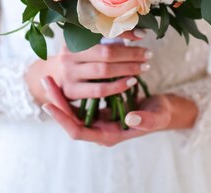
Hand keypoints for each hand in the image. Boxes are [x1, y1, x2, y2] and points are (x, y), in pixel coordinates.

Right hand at [26, 31, 151, 104]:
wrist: (51, 76)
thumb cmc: (77, 57)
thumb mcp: (86, 44)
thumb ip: (107, 39)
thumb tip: (139, 34)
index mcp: (74, 36)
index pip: (103, 31)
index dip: (125, 32)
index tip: (143, 34)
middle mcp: (69, 53)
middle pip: (106, 52)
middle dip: (131, 54)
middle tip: (148, 54)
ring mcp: (69, 72)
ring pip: (104, 71)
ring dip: (128, 69)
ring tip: (143, 68)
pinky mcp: (71, 91)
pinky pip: (99, 90)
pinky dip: (118, 86)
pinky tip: (131, 82)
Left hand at [41, 76, 198, 146]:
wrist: (164, 109)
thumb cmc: (161, 114)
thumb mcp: (157, 117)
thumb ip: (145, 120)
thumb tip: (130, 118)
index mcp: (109, 135)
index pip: (78, 131)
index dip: (63, 119)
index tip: (49, 105)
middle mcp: (100, 128)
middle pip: (70, 118)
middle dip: (56, 101)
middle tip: (46, 82)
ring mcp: (99, 118)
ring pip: (72, 109)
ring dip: (60, 94)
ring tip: (49, 77)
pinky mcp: (100, 106)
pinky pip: (80, 100)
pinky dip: (73, 89)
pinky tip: (65, 76)